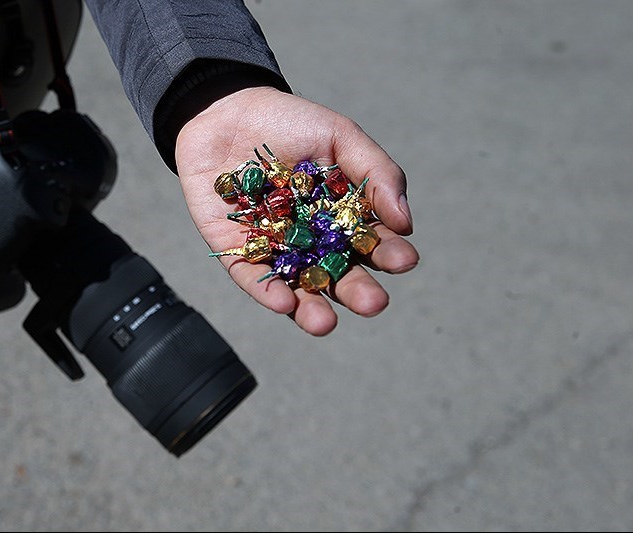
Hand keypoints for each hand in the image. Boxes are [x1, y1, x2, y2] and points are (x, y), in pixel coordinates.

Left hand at [174, 86, 418, 335]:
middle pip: (337, 274)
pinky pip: (251, 276)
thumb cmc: (290, 122)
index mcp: (342, 217)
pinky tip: (283, 303)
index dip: (389, 254)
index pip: (371, 242)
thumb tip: (406, 223)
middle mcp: (312, 241)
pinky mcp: (235, 250)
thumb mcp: (341, 137)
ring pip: (296, 287)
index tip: (404, 260)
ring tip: (325, 324)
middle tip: (373, 304)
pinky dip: (266, 291)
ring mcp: (274, 249)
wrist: (226, 109)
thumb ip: (376, 173)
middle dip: (356, 291)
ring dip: (311, 309)